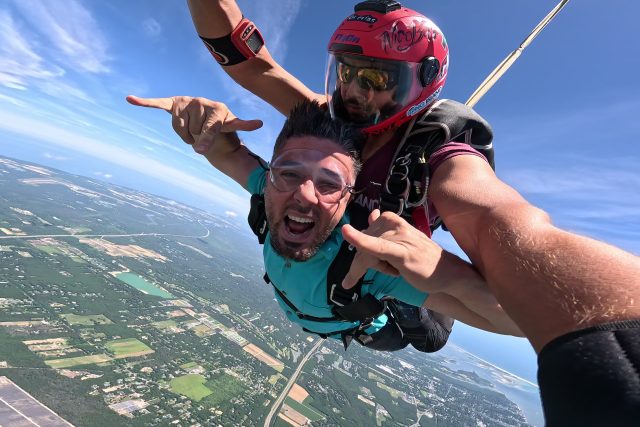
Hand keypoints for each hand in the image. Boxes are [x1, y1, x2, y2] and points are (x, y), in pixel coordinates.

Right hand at [126, 95, 261, 153]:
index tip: (201, 150)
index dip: (206, 139)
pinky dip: (145, 103)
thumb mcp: (228, 134)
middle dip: (198, 137)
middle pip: (194, 129)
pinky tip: (131, 99)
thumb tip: (200, 150)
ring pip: (179, 127)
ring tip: (195, 132)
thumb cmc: (224, 130)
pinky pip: (158, 104)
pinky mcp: (174, 104)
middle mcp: (202, 102)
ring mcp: (188, 103)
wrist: (216, 123)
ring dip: (185, 135)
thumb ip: (215, 139)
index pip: (209, 127)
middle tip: (206, 135)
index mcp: (218, 109)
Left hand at [341, 210, 461, 292]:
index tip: (372, 264)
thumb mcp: (402, 240)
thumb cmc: (423, 257)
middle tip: (393, 268)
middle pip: (363, 246)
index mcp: (391, 219)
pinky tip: (346, 233)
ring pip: (367, 254)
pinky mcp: (400, 251)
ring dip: (380, 268)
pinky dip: (360, 241)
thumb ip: (385, 228)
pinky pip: (375, 246)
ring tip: (399, 268)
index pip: (365, 235)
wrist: (448, 271)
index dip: (364, 253)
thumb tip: (372, 214)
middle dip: (369, 263)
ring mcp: (397, 236)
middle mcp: (392, 223)